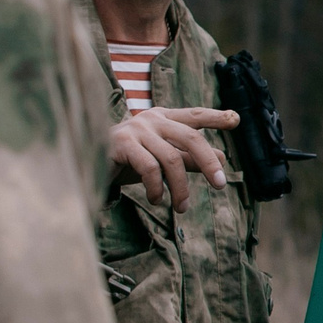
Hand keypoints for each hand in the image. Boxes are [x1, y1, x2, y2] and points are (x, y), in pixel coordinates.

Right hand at [112, 107, 240, 209]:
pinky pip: (150, 168)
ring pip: (172, 159)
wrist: (87, 163)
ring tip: (181, 207)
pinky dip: (158, 188)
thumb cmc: (128, 160)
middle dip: (209, 162)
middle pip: (190, 137)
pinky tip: (157, 200)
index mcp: (163, 118)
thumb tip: (223, 159)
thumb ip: (190, 158)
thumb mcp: (162, 159)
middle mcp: (151, 119)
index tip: (236, 120)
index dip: (215, 117)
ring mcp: (135, 129)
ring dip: (180, 188)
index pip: (194, 115)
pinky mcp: (121, 144)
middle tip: (221, 185)